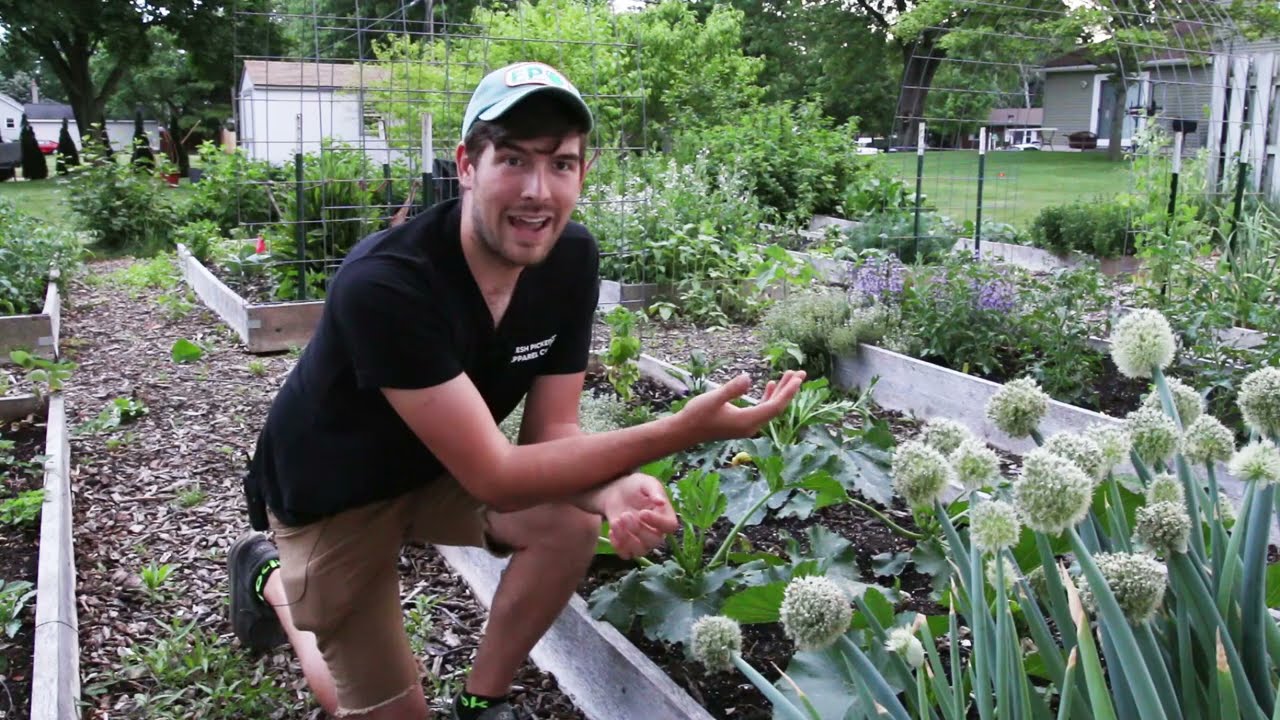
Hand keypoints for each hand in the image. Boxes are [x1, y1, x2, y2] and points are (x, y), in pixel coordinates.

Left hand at [583, 473, 678, 559]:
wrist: (615, 492)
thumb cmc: (634, 486)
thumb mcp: (645, 482)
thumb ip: (654, 491)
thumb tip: (661, 502)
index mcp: (665, 515)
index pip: (670, 526)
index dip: (658, 522)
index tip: (643, 512)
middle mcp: (656, 531)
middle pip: (654, 541)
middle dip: (638, 529)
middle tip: (625, 514)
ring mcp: (642, 541)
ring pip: (640, 551)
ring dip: (627, 539)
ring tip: (616, 521)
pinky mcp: (627, 546)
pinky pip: (626, 555)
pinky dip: (617, 545)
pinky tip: (612, 529)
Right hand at [676, 370, 805, 441]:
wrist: (685, 431)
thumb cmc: (697, 414)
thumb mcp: (714, 398)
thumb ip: (731, 389)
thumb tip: (748, 378)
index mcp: (747, 421)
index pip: (774, 406)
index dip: (788, 392)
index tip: (798, 379)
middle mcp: (751, 426)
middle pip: (776, 407)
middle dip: (789, 390)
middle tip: (801, 372)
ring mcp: (747, 425)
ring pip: (770, 407)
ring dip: (780, 392)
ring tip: (789, 375)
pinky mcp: (742, 423)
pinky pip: (762, 410)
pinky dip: (768, 397)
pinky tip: (770, 385)